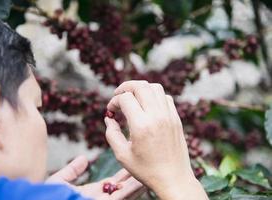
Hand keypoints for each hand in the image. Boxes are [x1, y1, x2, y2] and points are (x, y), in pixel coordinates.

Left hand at [46, 155, 144, 199]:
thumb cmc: (50, 197)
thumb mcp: (60, 181)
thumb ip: (72, 171)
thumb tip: (84, 159)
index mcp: (94, 193)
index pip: (114, 182)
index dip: (123, 173)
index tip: (133, 161)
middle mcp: (102, 199)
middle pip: (124, 187)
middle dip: (135, 176)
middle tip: (147, 163)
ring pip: (127, 193)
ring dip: (138, 182)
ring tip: (149, 170)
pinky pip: (122, 197)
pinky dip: (133, 189)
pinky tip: (141, 180)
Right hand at [105, 80, 207, 199]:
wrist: (174, 179)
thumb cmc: (147, 170)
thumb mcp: (122, 155)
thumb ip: (111, 134)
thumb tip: (109, 118)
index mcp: (142, 126)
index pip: (126, 98)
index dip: (114, 101)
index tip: (111, 111)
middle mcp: (157, 117)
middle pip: (141, 86)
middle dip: (126, 87)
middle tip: (118, 96)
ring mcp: (169, 116)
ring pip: (155, 87)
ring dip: (141, 89)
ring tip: (133, 98)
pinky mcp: (176, 119)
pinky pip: (166, 97)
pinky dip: (154, 96)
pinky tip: (147, 107)